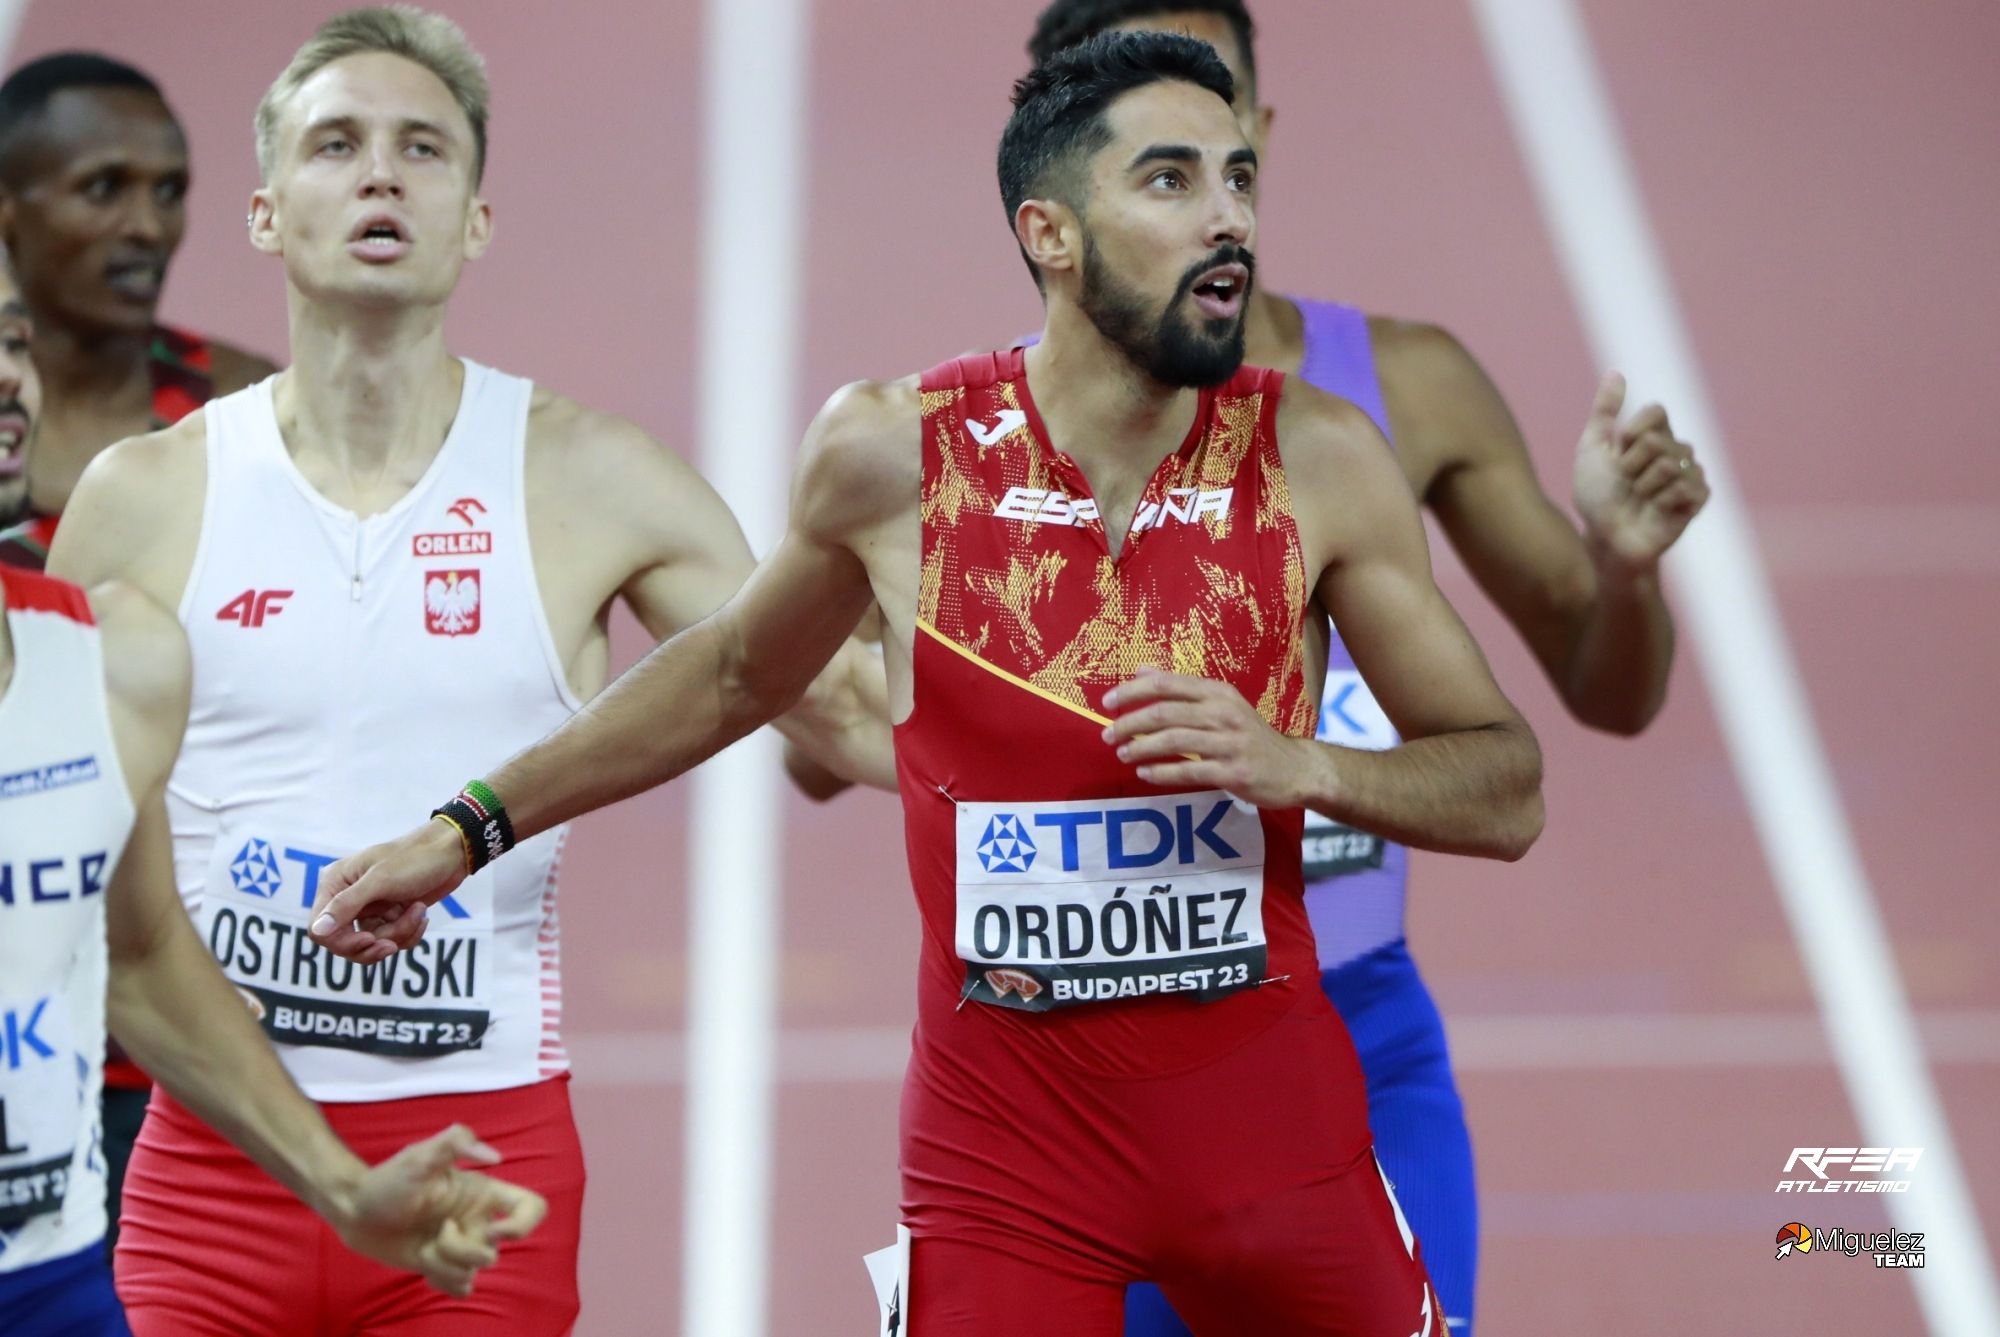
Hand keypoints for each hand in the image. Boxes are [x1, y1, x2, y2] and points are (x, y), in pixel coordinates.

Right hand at [309, 820, 466, 960]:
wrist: (452, 852)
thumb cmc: (414, 858)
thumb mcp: (379, 880)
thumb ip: (346, 905)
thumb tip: (317, 931)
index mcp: (335, 884)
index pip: (319, 929)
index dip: (342, 942)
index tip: (369, 940)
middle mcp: (347, 898)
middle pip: (345, 943)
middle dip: (374, 945)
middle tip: (393, 944)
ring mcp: (369, 908)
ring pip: (373, 943)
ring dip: (400, 933)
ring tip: (418, 910)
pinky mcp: (390, 915)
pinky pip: (392, 939)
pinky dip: (409, 932)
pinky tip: (422, 913)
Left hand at [331, 1123, 547, 1297]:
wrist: (355, 1210)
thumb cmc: (388, 1179)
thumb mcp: (420, 1155)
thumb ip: (456, 1142)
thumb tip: (496, 1158)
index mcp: (483, 1194)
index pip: (531, 1208)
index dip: (523, 1224)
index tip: (494, 1230)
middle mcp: (478, 1221)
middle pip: (493, 1252)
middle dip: (460, 1249)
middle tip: (436, 1232)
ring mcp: (461, 1246)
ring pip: (472, 1272)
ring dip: (442, 1265)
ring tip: (421, 1247)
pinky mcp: (443, 1266)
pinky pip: (459, 1287)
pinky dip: (440, 1281)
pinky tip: (422, 1262)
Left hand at [1102, 669, 1314, 807]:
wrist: (1295, 767)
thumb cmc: (1250, 734)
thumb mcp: (1221, 703)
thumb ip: (1181, 688)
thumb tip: (1140, 670)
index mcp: (1218, 692)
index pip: (1167, 684)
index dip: (1132, 691)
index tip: (1107, 702)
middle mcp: (1223, 713)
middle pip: (1164, 713)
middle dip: (1129, 723)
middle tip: (1107, 735)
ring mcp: (1230, 743)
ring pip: (1174, 741)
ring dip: (1141, 747)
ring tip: (1122, 753)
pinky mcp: (1234, 772)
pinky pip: (1189, 771)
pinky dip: (1162, 772)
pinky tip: (1144, 773)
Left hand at [1572, 372, 1709, 571]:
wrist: (1605, 537)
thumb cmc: (1596, 497)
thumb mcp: (1591, 449)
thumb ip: (1604, 411)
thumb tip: (1616, 373)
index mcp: (1655, 434)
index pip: (1656, 412)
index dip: (1630, 434)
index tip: (1617, 453)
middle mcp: (1676, 450)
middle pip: (1657, 440)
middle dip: (1630, 465)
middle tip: (1626, 484)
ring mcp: (1690, 474)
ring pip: (1669, 464)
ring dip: (1642, 486)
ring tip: (1639, 499)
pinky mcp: (1699, 499)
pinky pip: (1685, 487)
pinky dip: (1661, 501)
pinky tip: (1656, 511)